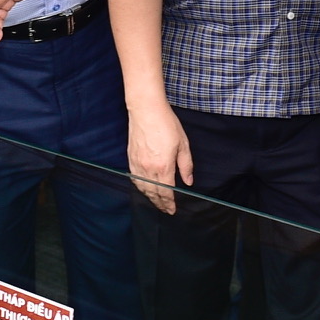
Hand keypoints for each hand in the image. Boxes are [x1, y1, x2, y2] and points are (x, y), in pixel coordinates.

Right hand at [126, 98, 194, 214]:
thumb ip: (186, 165)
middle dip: (160, 204)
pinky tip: (144, 188)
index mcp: (163, 166)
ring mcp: (137, 164)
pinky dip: (140, 187)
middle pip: (153, 193)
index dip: (169, 203)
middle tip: (166, 210)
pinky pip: (134, 178)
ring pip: (142, 188)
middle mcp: (148, 168)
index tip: (172, 210)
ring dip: (149, 197)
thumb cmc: (166, 123)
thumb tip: (188, 181)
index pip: (166, 192)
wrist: (146, 110)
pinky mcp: (130, 158)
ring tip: (156, 202)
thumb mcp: (183, 144)